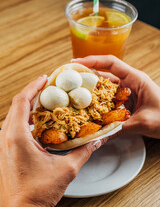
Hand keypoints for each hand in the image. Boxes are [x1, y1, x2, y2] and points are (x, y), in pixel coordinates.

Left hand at [0, 76, 104, 206]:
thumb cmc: (37, 193)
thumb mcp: (65, 170)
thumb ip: (83, 152)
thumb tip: (97, 140)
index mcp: (17, 136)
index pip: (22, 101)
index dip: (33, 86)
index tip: (45, 78)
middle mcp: (7, 137)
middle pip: (17, 105)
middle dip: (33, 93)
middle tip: (48, 87)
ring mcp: (4, 144)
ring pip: (15, 115)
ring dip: (29, 105)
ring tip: (46, 101)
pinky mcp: (7, 150)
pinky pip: (15, 126)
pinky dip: (27, 118)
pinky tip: (40, 122)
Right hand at [72, 55, 159, 138]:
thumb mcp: (144, 122)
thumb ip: (121, 128)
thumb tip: (99, 135)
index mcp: (135, 79)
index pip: (111, 63)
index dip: (93, 60)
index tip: (76, 62)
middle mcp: (129, 82)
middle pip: (104, 72)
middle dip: (86, 73)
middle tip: (69, 77)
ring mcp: (127, 91)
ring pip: (105, 86)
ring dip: (90, 88)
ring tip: (73, 91)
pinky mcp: (126, 100)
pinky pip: (108, 97)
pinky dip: (98, 100)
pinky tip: (88, 105)